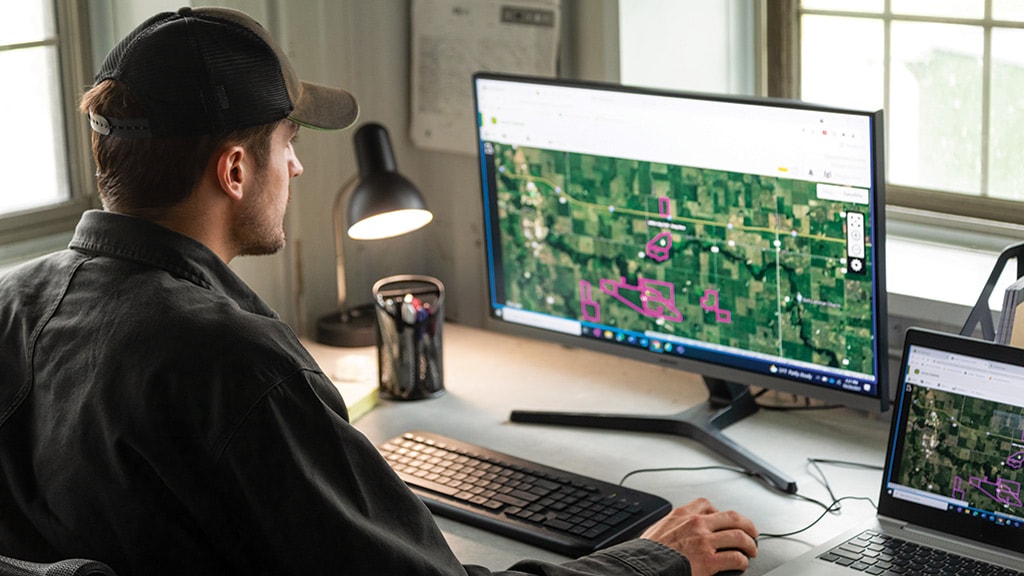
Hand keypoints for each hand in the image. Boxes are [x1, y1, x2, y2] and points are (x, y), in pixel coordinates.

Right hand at [640, 497, 757, 575]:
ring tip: (752, 550)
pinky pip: (735, 558)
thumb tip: (675, 532)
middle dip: (746, 525)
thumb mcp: (656, 530)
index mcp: (681, 515)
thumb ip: (671, 527)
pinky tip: (741, 565)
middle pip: (732, 517)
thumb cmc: (646, 553)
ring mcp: (704, 541)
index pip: (706, 504)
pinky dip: (742, 562)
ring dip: (750, 544)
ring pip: (739, 536)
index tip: (723, 519)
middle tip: (751, 532)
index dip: (719, 511)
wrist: (642, 566)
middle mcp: (696, 524)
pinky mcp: (710, 560)